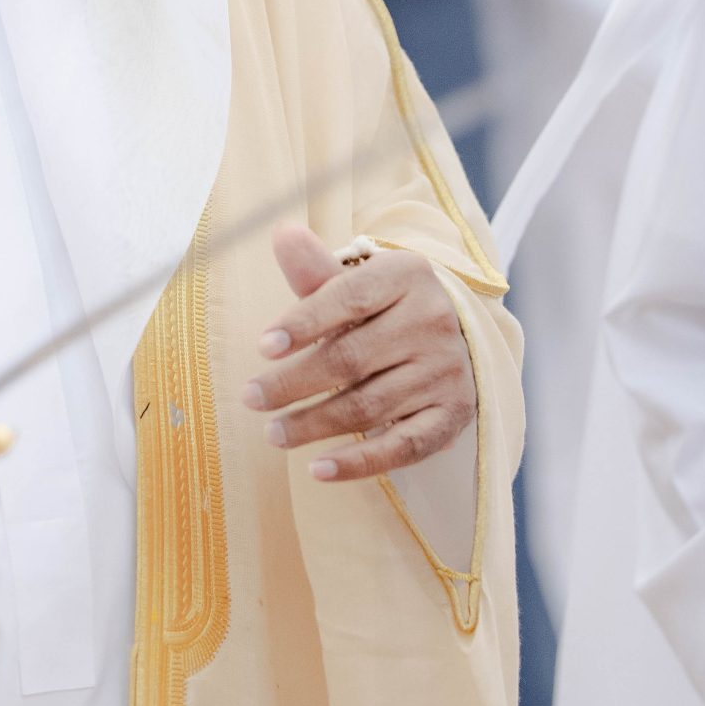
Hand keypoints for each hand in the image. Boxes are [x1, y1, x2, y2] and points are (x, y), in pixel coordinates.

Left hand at [241, 224, 474, 479]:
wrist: (452, 335)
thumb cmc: (385, 307)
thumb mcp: (355, 281)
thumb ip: (317, 270)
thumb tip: (283, 235)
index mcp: (406, 276)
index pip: (349, 299)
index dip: (303, 324)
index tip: (262, 347)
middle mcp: (433, 321)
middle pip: (352, 358)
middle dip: (294, 383)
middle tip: (251, 398)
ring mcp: (446, 371)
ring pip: (370, 405)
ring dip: (314, 424)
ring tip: (272, 433)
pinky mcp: (453, 414)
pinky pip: (402, 446)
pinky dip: (359, 462)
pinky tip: (319, 469)